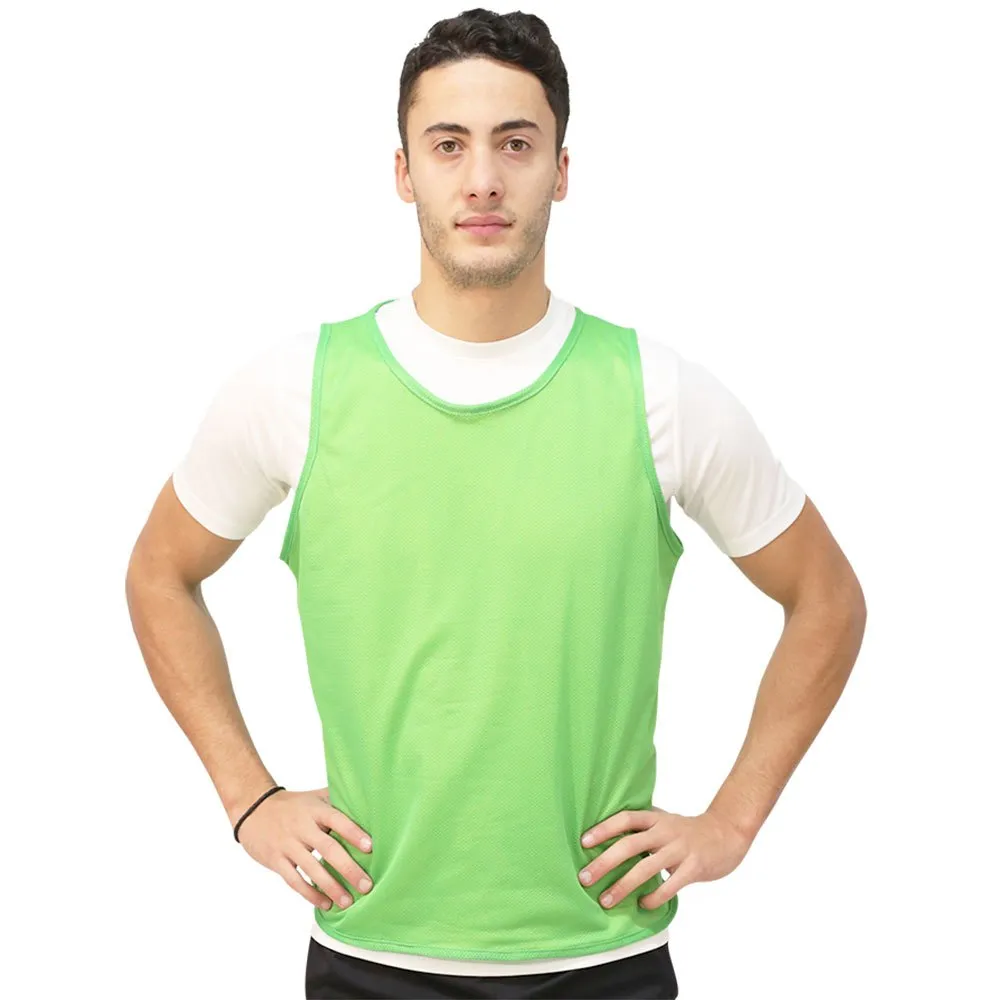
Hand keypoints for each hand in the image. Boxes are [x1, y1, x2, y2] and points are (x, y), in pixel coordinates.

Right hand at [233, 786, 373, 910]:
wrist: (253, 809)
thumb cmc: (293, 805)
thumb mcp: (314, 797)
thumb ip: (337, 801)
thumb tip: (369, 804)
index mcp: (315, 809)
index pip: (337, 819)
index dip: (353, 833)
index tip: (370, 847)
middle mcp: (302, 826)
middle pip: (328, 848)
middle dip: (349, 868)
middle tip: (366, 885)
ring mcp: (288, 844)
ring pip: (312, 869)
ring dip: (331, 887)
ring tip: (348, 901)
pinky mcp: (276, 860)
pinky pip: (294, 880)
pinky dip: (310, 893)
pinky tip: (325, 903)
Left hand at [578, 806, 750, 909]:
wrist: (727, 832)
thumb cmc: (687, 831)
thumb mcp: (664, 821)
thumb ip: (642, 829)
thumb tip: (607, 841)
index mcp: (655, 818)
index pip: (625, 819)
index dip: (604, 828)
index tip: (583, 842)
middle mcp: (665, 831)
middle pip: (630, 844)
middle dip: (605, 862)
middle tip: (584, 878)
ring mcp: (680, 849)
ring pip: (647, 867)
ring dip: (623, 885)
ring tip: (606, 900)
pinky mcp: (694, 867)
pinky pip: (671, 885)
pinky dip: (654, 896)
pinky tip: (642, 905)